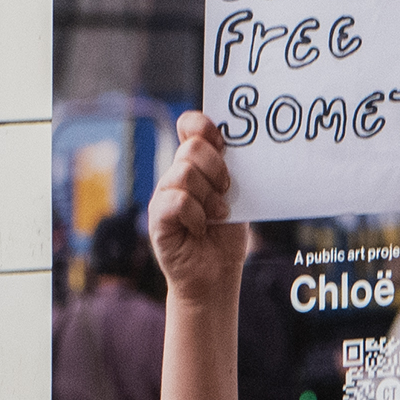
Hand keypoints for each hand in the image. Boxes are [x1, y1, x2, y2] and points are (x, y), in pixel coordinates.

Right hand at [146, 111, 250, 306]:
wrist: (216, 274)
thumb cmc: (226, 234)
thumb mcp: (236, 196)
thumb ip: (232, 171)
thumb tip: (242, 145)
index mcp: (196, 164)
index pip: (190, 126)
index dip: (203, 125)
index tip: (222, 142)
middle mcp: (177, 175)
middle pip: (192, 148)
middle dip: (216, 168)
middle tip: (225, 191)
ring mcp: (164, 195)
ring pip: (184, 173)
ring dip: (208, 196)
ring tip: (217, 214)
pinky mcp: (157, 218)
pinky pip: (177, 201)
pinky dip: (196, 214)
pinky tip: (200, 227)